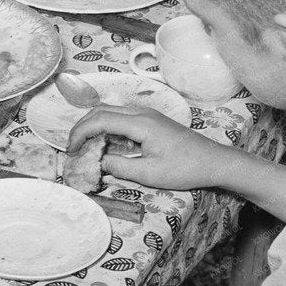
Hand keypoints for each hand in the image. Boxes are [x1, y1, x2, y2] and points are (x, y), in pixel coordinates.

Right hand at [66, 105, 230, 190]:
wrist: (214, 161)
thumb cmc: (185, 169)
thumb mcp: (150, 174)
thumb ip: (120, 167)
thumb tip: (99, 162)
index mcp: (139, 123)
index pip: (99, 120)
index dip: (80, 133)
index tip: (71, 151)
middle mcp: (141, 113)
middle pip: (100, 110)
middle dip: (82, 127)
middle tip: (73, 148)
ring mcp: (146, 115)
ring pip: (110, 112)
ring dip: (93, 126)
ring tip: (85, 147)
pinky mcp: (150, 120)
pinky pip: (121, 117)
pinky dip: (106, 128)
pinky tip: (105, 145)